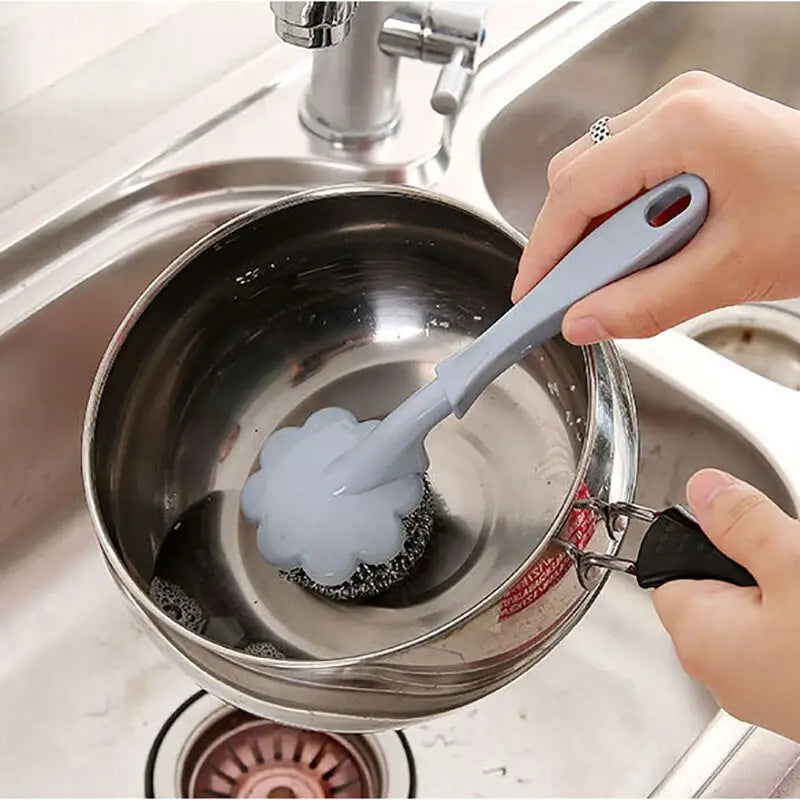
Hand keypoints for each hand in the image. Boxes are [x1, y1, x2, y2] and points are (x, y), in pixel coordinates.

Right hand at [512, 71, 799, 344]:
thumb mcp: (730, 271)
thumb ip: (646, 303)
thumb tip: (583, 322)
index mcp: (682, 126)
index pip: (576, 190)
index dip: (545, 249)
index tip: (531, 295)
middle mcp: (675, 106)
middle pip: (577, 175)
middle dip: (568, 240)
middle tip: (576, 294)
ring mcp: (682, 114)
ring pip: (596, 173)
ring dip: (596, 230)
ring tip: (621, 274)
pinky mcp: (689, 131)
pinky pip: (625, 172)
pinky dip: (620, 218)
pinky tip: (643, 249)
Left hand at [654, 469, 799, 740]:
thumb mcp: (795, 565)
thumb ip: (740, 521)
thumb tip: (703, 489)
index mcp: (700, 636)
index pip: (669, 571)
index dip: (702, 541)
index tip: (740, 529)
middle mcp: (722, 671)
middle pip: (717, 589)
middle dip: (756, 562)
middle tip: (794, 561)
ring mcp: (763, 691)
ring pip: (759, 612)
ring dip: (786, 588)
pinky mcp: (795, 698)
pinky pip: (785, 639)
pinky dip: (798, 618)